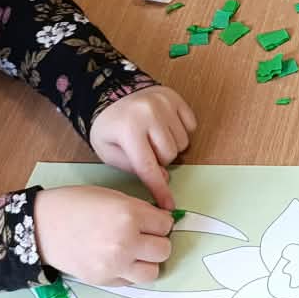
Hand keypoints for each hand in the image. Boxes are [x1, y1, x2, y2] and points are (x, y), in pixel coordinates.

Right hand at [32, 185, 175, 285]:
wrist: (42, 226)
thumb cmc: (75, 204)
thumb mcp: (112, 196)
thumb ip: (139, 210)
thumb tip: (160, 222)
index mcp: (129, 215)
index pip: (166, 225)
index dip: (160, 222)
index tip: (152, 221)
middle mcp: (126, 242)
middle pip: (164, 250)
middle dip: (157, 242)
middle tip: (145, 236)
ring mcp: (114, 264)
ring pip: (152, 272)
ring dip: (147, 262)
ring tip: (135, 252)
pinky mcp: (103, 280)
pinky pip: (131, 282)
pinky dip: (129, 272)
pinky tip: (118, 260)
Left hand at [88, 84, 197, 208]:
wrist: (109, 92)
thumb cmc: (109, 126)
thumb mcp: (108, 151)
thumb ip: (133, 167)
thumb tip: (164, 177)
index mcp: (129, 130)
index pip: (149, 167)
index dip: (160, 189)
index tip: (169, 205)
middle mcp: (149, 114)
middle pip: (169, 155)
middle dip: (160, 161)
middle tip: (147, 152)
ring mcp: (164, 103)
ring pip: (182, 142)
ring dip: (171, 147)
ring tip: (155, 139)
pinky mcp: (174, 97)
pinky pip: (191, 124)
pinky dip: (181, 131)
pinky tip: (165, 127)